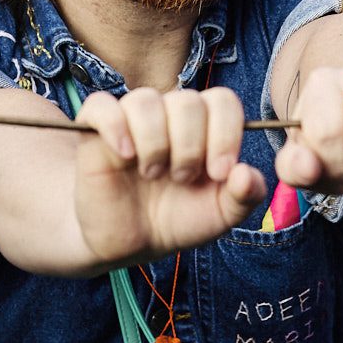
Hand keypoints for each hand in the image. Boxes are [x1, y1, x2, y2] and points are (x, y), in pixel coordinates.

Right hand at [70, 86, 266, 267]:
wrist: (132, 243)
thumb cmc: (179, 219)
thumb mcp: (221, 215)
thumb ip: (245, 195)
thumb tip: (246, 173)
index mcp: (205, 126)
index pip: (222, 101)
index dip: (226, 134)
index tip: (220, 173)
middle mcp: (170, 115)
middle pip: (187, 101)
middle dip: (191, 146)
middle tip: (182, 179)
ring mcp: (132, 119)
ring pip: (145, 100)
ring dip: (155, 142)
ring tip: (152, 174)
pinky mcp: (95, 131)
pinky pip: (101, 106)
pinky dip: (115, 127)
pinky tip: (125, 157)